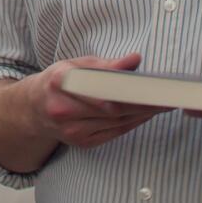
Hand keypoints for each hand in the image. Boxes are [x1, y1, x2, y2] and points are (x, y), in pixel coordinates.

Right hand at [12, 52, 168, 149]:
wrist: (33, 109)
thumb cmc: (59, 81)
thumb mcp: (77, 65)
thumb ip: (107, 64)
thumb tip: (135, 59)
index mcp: (60, 82)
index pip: (101, 86)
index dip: (129, 87)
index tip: (153, 85)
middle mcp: (62, 109)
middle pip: (113, 108)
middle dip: (143, 102)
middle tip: (168, 94)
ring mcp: (71, 130)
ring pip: (117, 122)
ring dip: (143, 113)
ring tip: (163, 102)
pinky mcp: (81, 143)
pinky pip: (114, 132)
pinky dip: (133, 123)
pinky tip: (146, 113)